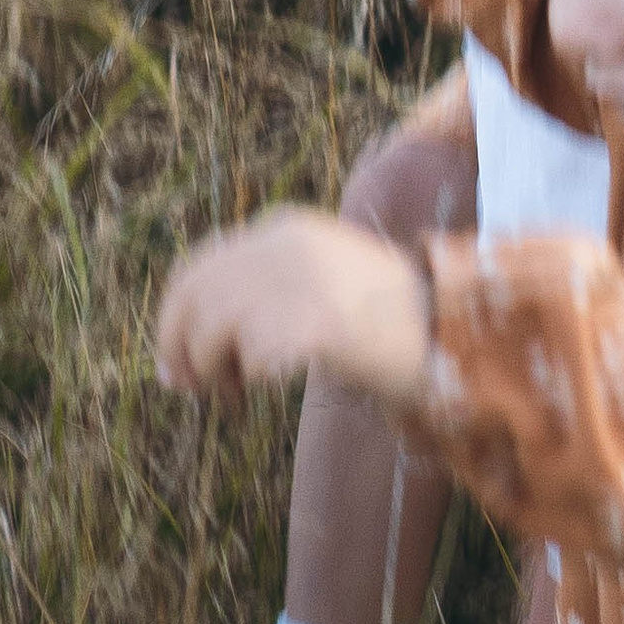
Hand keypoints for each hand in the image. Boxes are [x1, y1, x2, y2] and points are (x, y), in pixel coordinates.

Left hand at [155, 209, 431, 417]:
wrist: (451, 327)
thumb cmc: (385, 317)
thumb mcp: (318, 279)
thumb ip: (263, 291)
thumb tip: (191, 346)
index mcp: (286, 227)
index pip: (198, 267)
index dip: (174, 319)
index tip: (172, 363)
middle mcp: (287, 245)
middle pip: (194, 297)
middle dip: (178, 349)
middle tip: (189, 389)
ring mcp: (302, 281)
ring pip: (214, 331)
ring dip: (214, 372)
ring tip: (236, 396)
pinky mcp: (317, 323)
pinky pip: (253, 359)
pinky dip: (253, 382)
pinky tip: (271, 389)